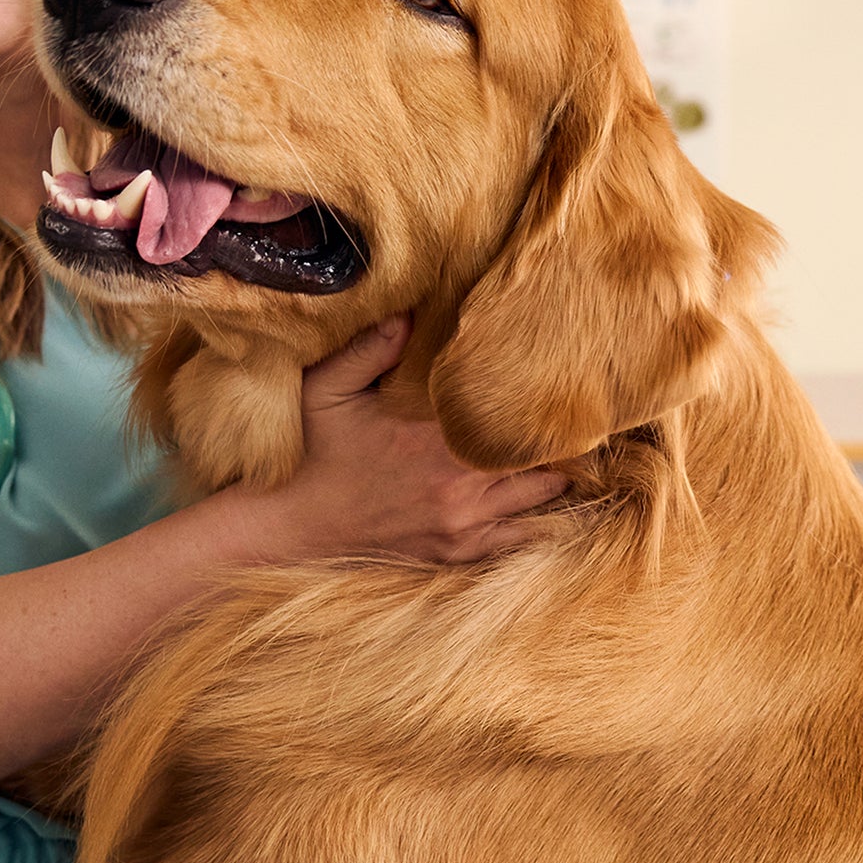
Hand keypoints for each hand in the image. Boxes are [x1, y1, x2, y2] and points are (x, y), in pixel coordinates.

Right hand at [264, 315, 568, 564]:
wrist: (292, 525)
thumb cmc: (312, 454)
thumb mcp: (328, 391)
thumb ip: (369, 349)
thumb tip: (407, 310)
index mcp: (434, 443)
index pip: (513, 420)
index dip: (540, 403)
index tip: (557, 383)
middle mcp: (458, 489)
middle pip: (543, 461)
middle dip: (556, 439)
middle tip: (570, 414)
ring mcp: (461, 526)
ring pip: (540, 500)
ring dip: (553, 476)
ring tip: (567, 451)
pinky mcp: (456, 552)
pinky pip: (519, 539)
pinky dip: (537, 518)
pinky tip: (550, 499)